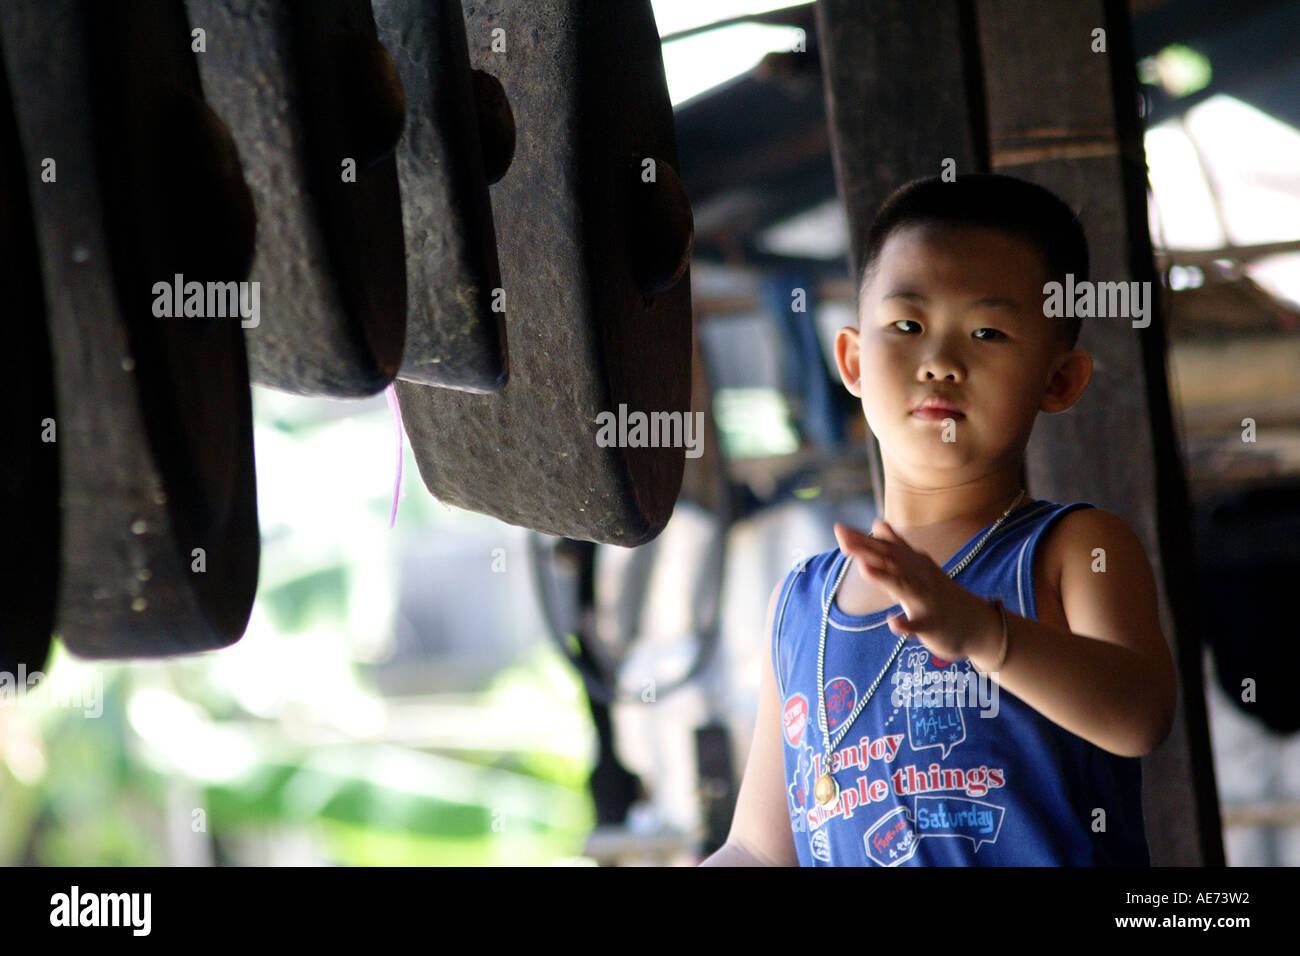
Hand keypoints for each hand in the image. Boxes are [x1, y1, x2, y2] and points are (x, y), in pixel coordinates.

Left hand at [832, 518, 999, 662]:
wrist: (978, 624)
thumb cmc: (940, 594)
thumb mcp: (918, 566)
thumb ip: (896, 546)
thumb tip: (877, 522)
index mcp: (913, 564)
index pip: (884, 548)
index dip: (862, 539)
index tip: (839, 528)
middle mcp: (919, 577)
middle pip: (890, 562)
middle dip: (866, 551)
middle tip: (842, 540)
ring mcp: (927, 600)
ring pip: (903, 587)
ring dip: (884, 578)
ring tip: (864, 569)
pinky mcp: (933, 623)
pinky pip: (919, 625)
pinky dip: (906, 624)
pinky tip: (893, 623)